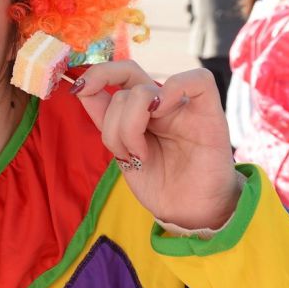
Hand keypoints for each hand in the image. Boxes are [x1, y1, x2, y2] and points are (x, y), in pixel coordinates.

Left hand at [73, 62, 239, 230]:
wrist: (189, 213)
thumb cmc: (160, 184)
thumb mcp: (122, 151)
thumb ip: (107, 121)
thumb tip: (81, 90)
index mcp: (140, 109)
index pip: (117, 75)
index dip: (95, 75)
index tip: (78, 90)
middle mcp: (161, 103)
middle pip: (128, 74)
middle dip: (107, 101)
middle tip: (113, 138)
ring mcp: (184, 107)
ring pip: (143, 91)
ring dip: (128, 128)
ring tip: (138, 155)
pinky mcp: (210, 115)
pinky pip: (199, 81)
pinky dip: (173, 90)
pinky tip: (161, 116)